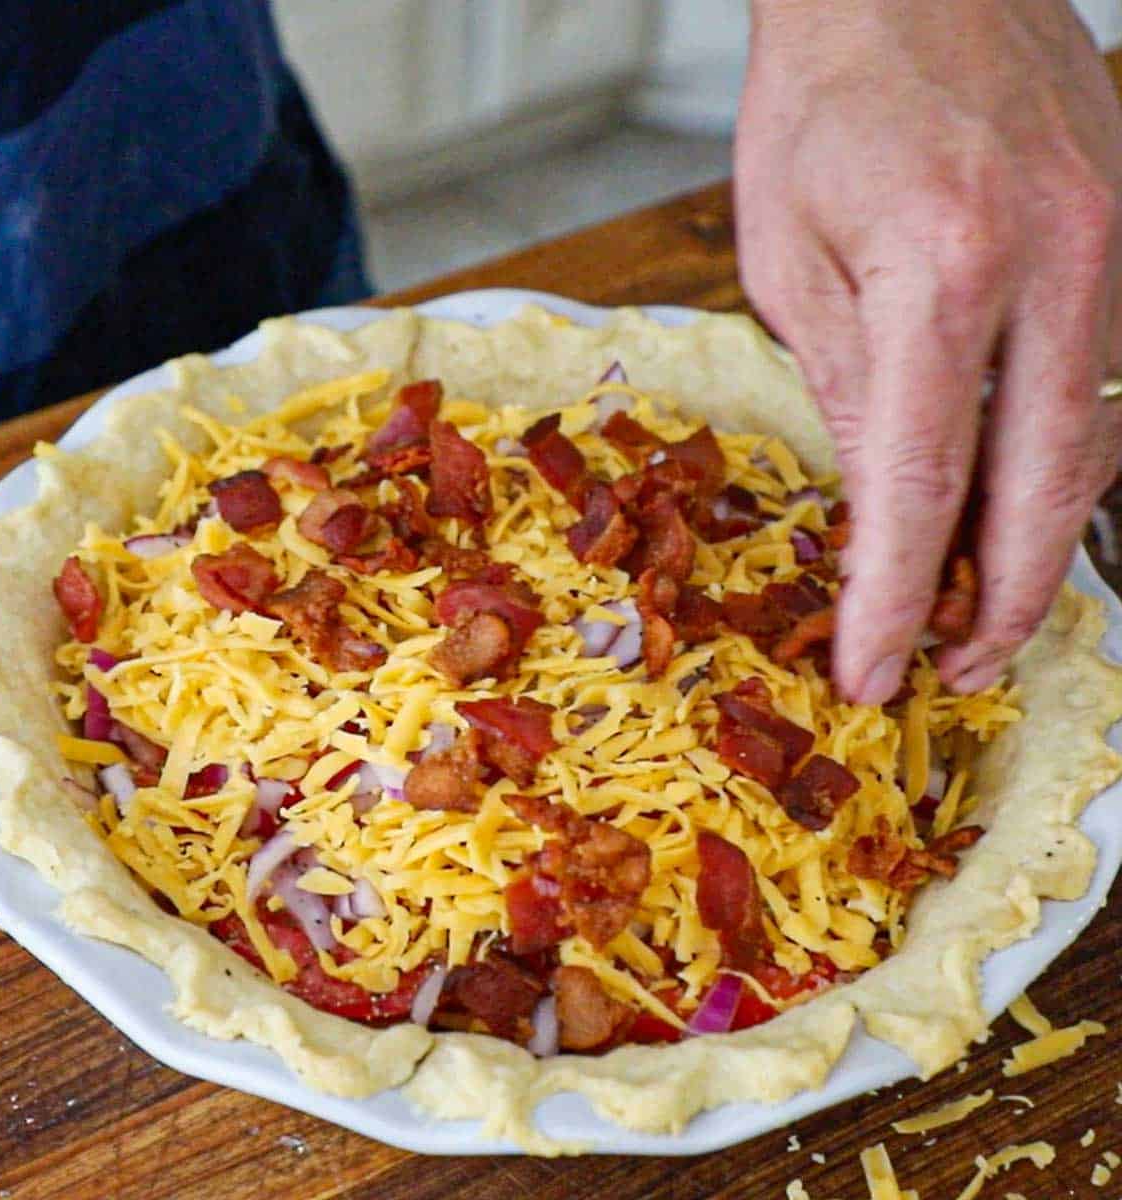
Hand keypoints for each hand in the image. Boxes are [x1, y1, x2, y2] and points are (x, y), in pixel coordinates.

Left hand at [736, 0, 1121, 702]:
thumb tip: (884, 512)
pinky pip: (1103, 385)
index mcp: (944, 268)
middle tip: (955, 670)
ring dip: (1040, 547)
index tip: (870, 672)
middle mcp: (1058, 262)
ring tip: (981, 612)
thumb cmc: (823, 105)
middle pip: (1048, 489)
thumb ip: (847, 392)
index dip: (896, 602)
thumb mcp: (790, 262)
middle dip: (1001, 603)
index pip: (924, 487)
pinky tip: (1016, 511)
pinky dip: (1058, 468)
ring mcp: (1114, 247)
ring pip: (1093, 448)